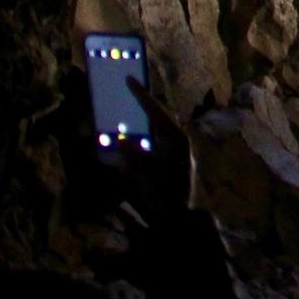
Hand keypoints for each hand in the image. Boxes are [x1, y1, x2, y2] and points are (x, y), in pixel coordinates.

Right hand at [117, 75, 195, 217]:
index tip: (129, 79)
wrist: (179, 219)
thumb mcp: (144, 174)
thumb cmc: (164, 196)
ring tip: (126, 112)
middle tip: (128, 90)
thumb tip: (119, 139)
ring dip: (141, 124)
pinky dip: (140, 141)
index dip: (140, 95)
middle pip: (157, 117)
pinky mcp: (172, 162)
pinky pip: (153, 144)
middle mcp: (179, 141)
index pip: (155, 110)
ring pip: (155, 131)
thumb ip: (131, 154)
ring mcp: (177, 152)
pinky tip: (127, 141)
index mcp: (176, 138)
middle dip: (142, 106)